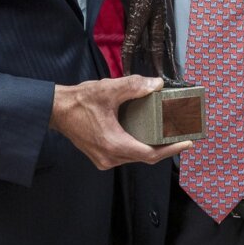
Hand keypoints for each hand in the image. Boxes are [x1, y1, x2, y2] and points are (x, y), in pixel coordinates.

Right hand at [50, 76, 190, 169]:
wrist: (56, 110)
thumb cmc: (79, 102)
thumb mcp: (109, 89)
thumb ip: (134, 86)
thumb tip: (157, 84)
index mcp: (114, 144)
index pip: (150, 154)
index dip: (171, 149)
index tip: (187, 143)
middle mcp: (109, 157)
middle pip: (145, 157)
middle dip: (164, 147)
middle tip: (180, 135)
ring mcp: (104, 159)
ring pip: (135, 157)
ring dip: (151, 147)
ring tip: (167, 134)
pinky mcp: (101, 156)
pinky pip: (126, 155)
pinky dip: (138, 145)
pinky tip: (147, 134)